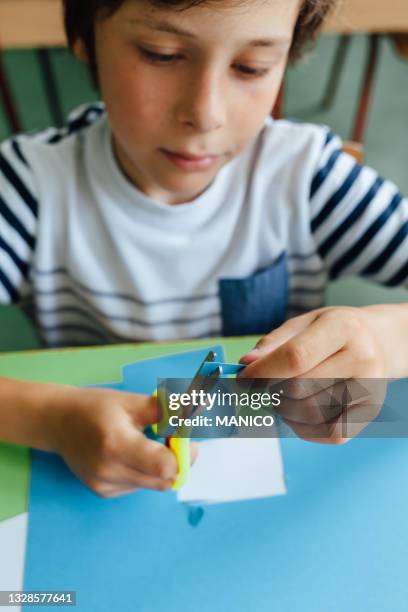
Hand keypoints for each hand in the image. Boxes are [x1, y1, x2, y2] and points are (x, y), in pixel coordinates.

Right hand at [45, 387, 196, 497]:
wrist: (58, 421)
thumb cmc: (98, 407)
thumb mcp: (133, 402)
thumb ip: (168, 411)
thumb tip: (200, 411)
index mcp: (116, 444)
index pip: (165, 466)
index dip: (182, 453)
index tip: (183, 435)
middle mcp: (108, 471)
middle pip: (165, 480)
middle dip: (178, 460)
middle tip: (173, 437)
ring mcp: (104, 485)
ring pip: (155, 485)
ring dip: (162, 466)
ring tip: (147, 442)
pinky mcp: (103, 492)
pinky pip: (140, 486)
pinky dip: (145, 472)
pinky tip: (131, 454)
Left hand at [239, 306, 390, 442]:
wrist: (378, 343)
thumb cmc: (333, 332)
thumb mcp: (304, 323)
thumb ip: (274, 344)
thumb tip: (247, 365)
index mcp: (343, 327)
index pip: (295, 357)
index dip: (262, 372)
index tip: (243, 378)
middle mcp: (362, 358)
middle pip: (300, 388)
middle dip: (271, 391)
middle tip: (263, 388)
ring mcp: (370, 388)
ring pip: (311, 413)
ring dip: (285, 410)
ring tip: (281, 398)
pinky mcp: (370, 412)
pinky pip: (331, 434)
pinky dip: (305, 430)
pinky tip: (297, 414)